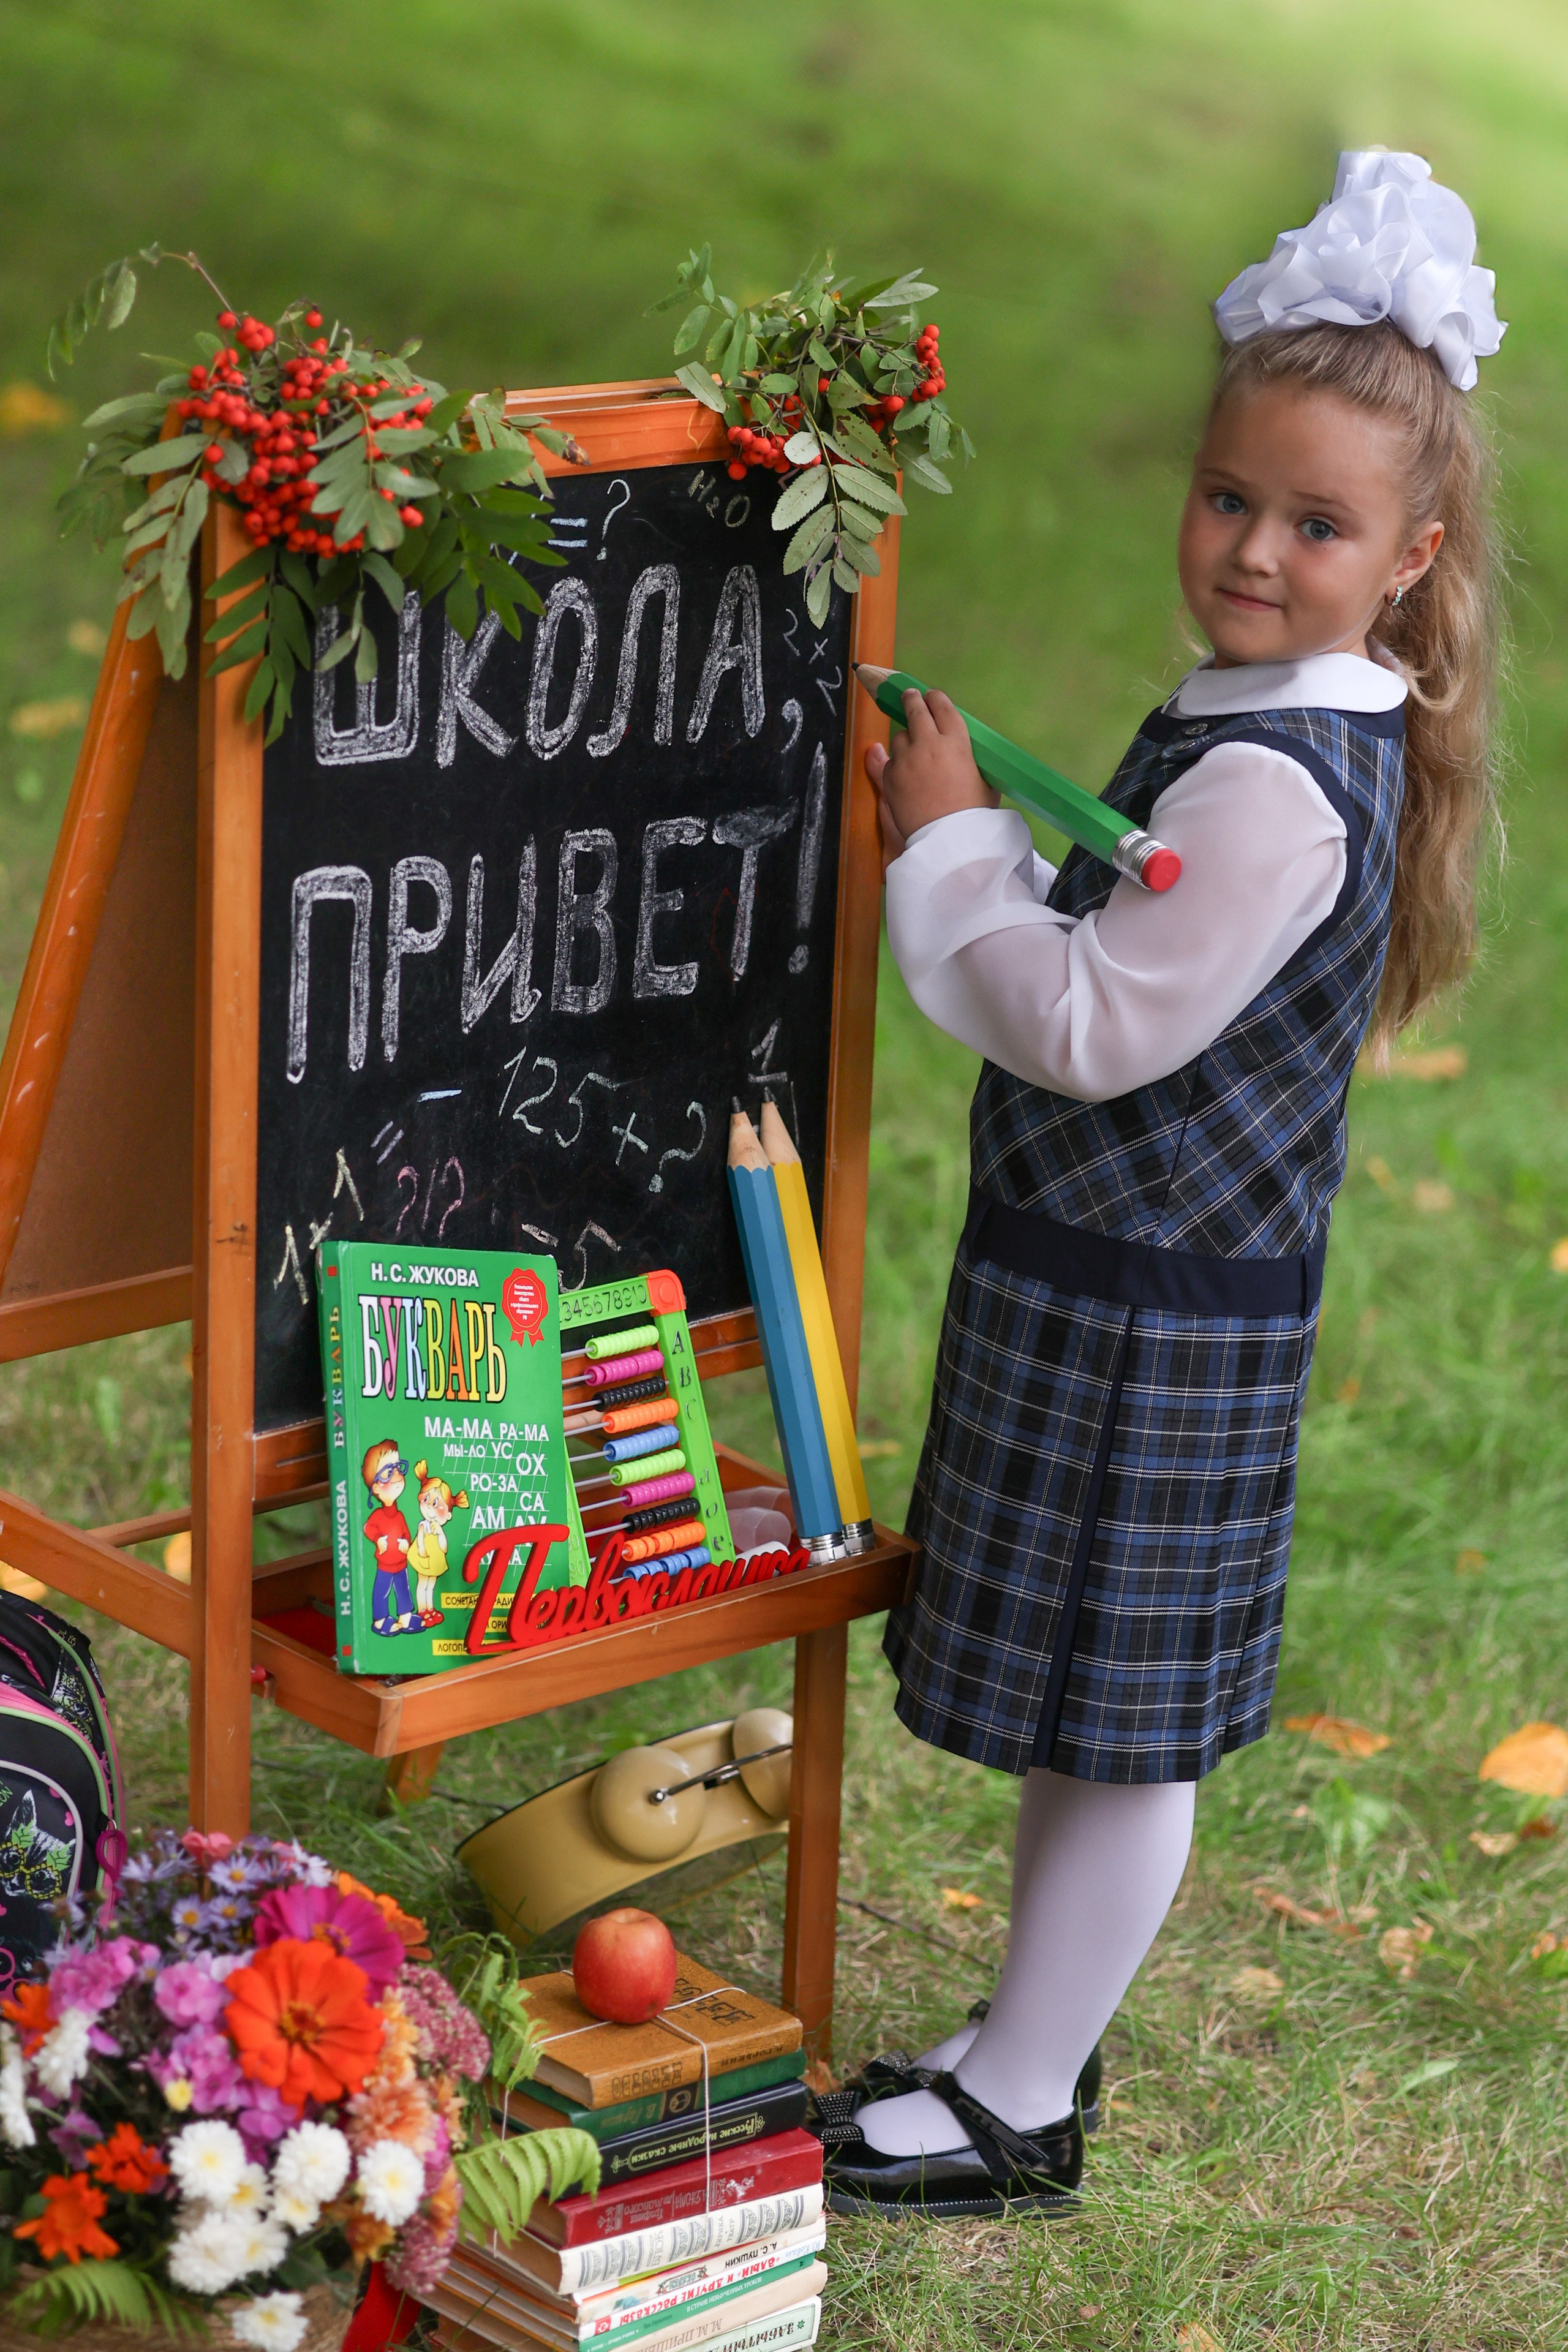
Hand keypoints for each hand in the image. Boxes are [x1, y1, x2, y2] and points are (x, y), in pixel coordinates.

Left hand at [864, 688, 995, 861]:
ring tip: (911, 747)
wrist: (947, 840)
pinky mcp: (890, 777)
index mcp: (956, 742)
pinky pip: (890, 761)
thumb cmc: (973, 814)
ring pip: (899, 737)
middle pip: (916, 711)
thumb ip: (972, 763)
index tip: (931, 695)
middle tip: (910, 695)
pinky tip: (904, 772)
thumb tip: (966, 758)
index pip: (943, 708)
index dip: (936, 698)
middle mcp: (928, 744)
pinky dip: (896, 763)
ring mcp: (906, 759)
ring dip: (905, 739)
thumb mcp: (984, 783)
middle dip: (912, 699)